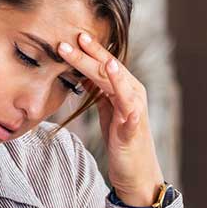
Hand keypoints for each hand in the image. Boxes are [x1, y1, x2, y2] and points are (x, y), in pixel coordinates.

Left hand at [57, 33, 164, 205]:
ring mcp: (135, 112)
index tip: (72, 36)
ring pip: (120, 89)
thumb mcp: (107, 110)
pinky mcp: (133, 132)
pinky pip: (131, 118)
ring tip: (101, 61)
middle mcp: (134, 95)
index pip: (105, 64)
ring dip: (110, 75)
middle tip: (71, 41)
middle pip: (108, 71)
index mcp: (125, 88)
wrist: (136, 171)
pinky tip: (126, 101)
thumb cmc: (121, 139)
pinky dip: (129, 108)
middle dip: (89, 56)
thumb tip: (85, 72)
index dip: (90, 50)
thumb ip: (99, 91)